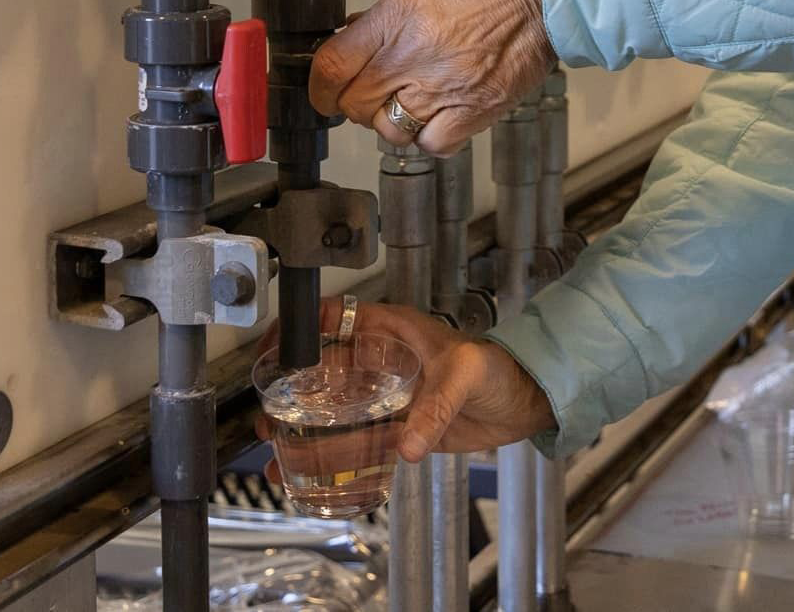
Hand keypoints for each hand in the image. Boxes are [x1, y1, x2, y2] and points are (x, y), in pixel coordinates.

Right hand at [255, 298, 554, 464]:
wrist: (525, 401)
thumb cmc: (499, 370)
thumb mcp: (465, 376)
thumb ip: (437, 409)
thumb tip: (407, 445)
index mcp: (392, 331)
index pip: (335, 318)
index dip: (299, 330)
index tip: (273, 353)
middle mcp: (381, 361)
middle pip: (322, 371)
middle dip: (288, 393)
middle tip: (268, 420)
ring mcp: (386, 395)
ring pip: (332, 411)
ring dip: (301, 431)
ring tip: (275, 454)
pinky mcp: (396, 427)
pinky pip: (355, 443)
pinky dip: (330, 458)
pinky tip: (307, 475)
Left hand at [308, 0, 555, 153]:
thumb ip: (390, 11)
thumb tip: (362, 31)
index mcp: (397, 16)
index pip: (332, 67)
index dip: (320, 86)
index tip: (324, 90)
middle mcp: (414, 56)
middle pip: (356, 103)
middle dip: (357, 101)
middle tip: (371, 92)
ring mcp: (445, 87)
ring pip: (390, 129)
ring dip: (392, 120)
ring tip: (409, 103)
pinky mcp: (477, 109)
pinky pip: (434, 143)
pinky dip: (430, 137)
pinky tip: (439, 117)